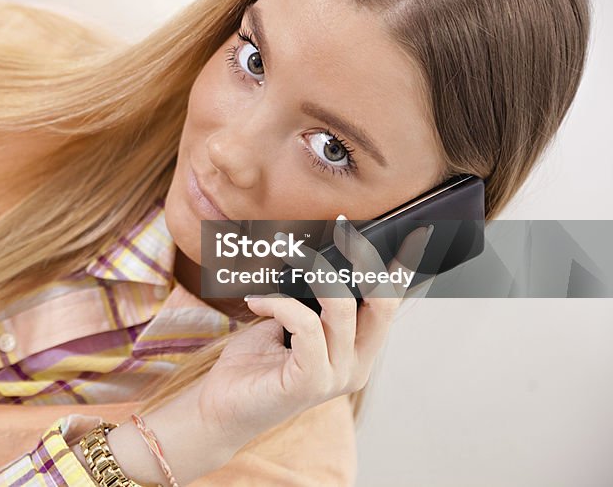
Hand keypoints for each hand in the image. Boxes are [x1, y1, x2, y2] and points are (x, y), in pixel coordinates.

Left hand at [193, 217, 433, 451]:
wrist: (222, 406)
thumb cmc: (253, 361)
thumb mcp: (287, 321)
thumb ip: (310, 299)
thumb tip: (320, 254)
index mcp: (358, 351)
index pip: (390, 305)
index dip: (401, 269)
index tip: (410, 235)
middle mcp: (356, 366)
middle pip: (382, 303)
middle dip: (364, 258)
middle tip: (343, 227)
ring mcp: (336, 377)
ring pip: (342, 308)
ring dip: (312, 271)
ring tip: (286, 254)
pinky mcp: (311, 383)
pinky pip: (307, 326)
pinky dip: (281, 304)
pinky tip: (256, 302)